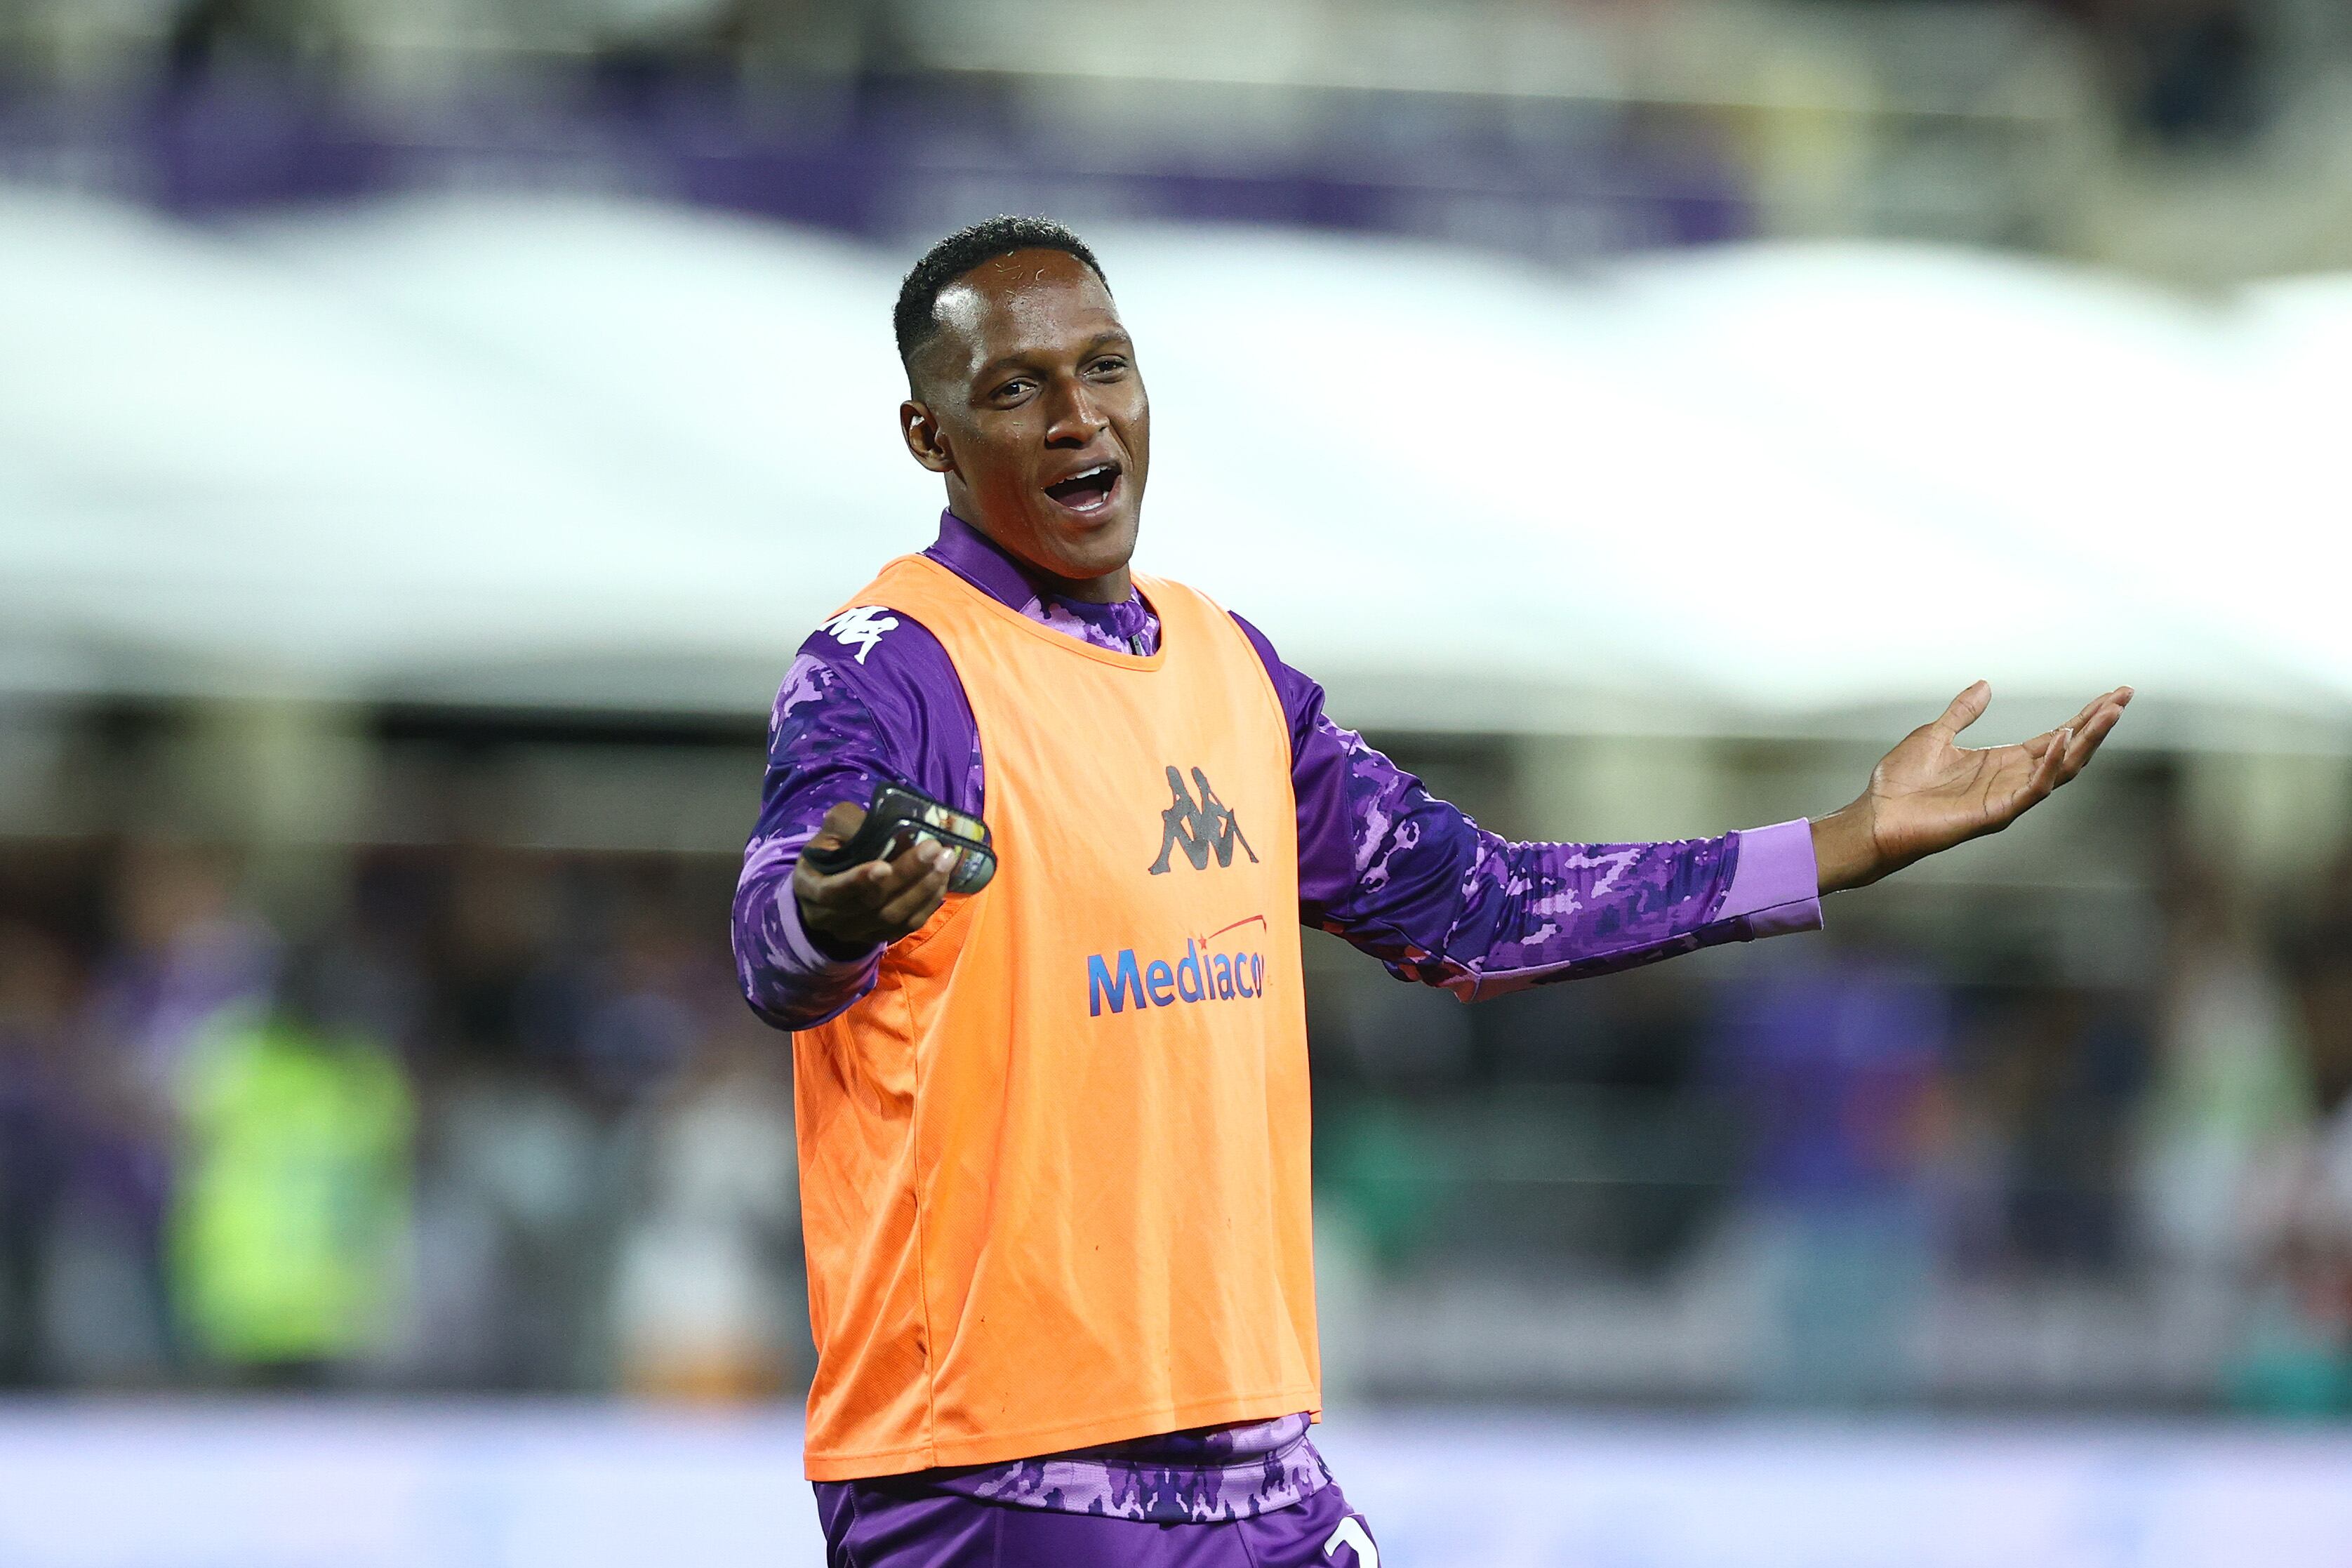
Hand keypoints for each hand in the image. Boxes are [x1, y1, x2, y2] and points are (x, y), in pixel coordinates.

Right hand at [793, 801, 958, 956]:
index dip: (859, 881)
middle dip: (906, 875)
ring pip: (894, 918)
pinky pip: (908, 926)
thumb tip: (893, 828)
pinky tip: (941, 879)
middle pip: (872, 904)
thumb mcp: (833, 829)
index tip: (884, 866)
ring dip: (923, 889)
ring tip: (945, 861)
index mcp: (810, 888)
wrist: (831, 883)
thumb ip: (853, 825)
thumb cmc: (833, 850)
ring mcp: (856, 933)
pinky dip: (927, 903)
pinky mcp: (880, 937)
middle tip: (934, 849)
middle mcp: (830, 918)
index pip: (833, 891)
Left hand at [1811, 682, 2131, 893]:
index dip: (2084, 717)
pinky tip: (2061, 739)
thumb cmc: (1900, 783)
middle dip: (2097, 725)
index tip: (2114, 695)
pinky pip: (2033, 790)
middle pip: (2068, 751)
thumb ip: (1963, 713)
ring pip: (2061, 769)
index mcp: (2002, 762)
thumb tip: (1985, 685)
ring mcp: (2007, 798)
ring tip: (2108, 712)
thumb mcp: (1935, 735)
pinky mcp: (1996, 814)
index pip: (2055, 737)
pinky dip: (2049, 765)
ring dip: (2085, 741)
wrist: (1876, 817)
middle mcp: (2012, 780)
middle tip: (2125, 696)